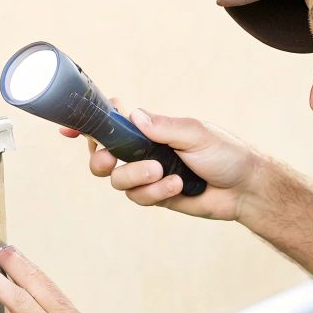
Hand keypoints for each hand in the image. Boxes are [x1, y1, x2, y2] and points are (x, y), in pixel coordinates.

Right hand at [60, 101, 264, 221]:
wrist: (245, 188)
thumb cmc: (226, 153)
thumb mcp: (195, 133)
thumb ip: (163, 126)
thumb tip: (132, 114)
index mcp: (150, 128)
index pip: (111, 120)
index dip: (87, 123)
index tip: (67, 128)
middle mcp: (143, 150)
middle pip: (101, 154)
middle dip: (100, 158)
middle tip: (110, 160)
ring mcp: (148, 175)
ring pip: (118, 180)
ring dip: (136, 177)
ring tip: (162, 173)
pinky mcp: (156, 196)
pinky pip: (139, 198)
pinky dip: (155, 192)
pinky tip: (178, 186)